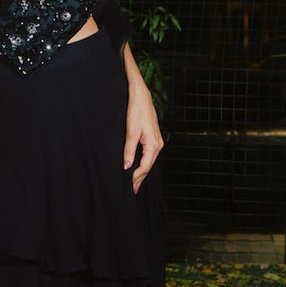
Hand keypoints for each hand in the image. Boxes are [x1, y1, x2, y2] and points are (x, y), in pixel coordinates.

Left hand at [123, 73, 163, 193]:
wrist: (140, 95)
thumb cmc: (136, 111)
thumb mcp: (130, 131)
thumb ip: (129, 150)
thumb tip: (127, 167)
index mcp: (154, 144)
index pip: (145, 166)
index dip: (137, 177)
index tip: (129, 187)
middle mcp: (158, 144)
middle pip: (149, 165)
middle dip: (140, 178)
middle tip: (132, 190)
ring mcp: (157, 140)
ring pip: (149, 160)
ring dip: (142, 171)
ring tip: (134, 182)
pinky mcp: (153, 137)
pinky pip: (149, 154)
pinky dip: (143, 162)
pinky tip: (138, 166)